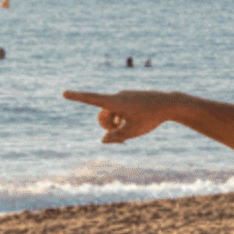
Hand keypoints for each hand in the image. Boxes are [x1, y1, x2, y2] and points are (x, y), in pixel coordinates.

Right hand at [61, 89, 176, 144]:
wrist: (170, 103)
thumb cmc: (150, 118)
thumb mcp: (132, 132)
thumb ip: (115, 137)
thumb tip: (103, 140)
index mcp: (115, 102)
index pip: (92, 99)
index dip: (77, 97)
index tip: (64, 93)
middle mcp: (117, 96)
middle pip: (103, 116)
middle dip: (108, 127)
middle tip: (122, 139)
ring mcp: (124, 96)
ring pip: (113, 114)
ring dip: (118, 124)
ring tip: (132, 129)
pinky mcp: (131, 98)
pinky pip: (121, 110)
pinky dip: (124, 119)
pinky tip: (138, 121)